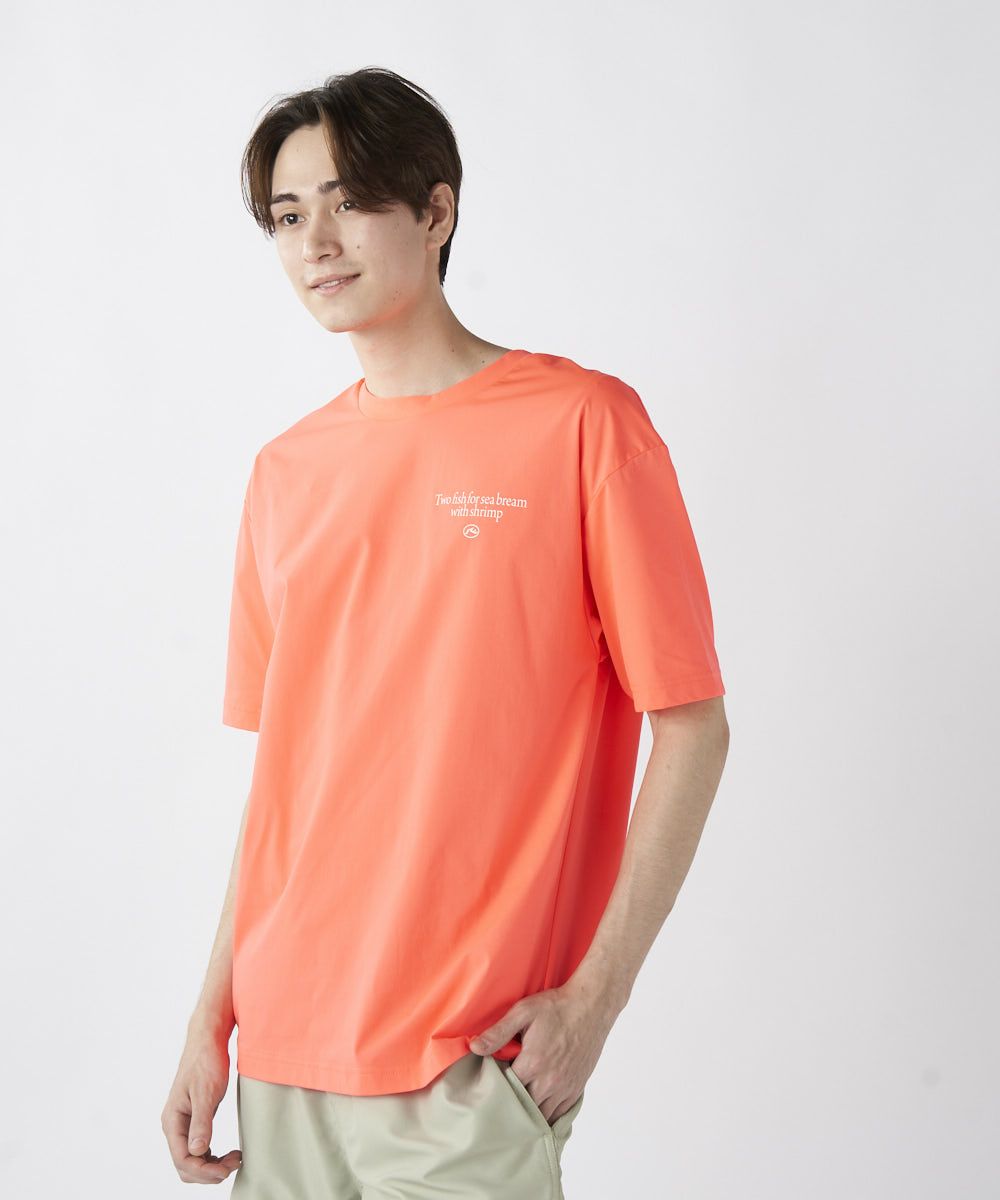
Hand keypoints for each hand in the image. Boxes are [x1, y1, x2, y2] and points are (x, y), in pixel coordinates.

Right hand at [161, 1026, 241, 1184]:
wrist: (208, 1040)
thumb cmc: (206, 1061)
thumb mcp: (206, 1091)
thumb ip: (201, 1122)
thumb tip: (197, 1151)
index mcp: (172, 1120)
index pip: (183, 1159)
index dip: (204, 1170)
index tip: (226, 1169)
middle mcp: (174, 1126)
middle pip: (185, 1165)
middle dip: (208, 1172)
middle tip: (234, 1163)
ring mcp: (184, 1124)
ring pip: (192, 1160)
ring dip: (211, 1166)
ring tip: (235, 1159)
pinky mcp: (195, 1120)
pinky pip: (198, 1149)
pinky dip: (211, 1157)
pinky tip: (226, 1154)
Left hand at [469, 982, 615, 1123]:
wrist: (591, 1005)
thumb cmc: (556, 1007)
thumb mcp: (523, 1012)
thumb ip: (498, 1032)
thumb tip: (474, 1048)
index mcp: (533, 1063)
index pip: (505, 1092)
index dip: (494, 1092)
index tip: (487, 1087)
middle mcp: (549, 1082)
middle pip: (523, 1110)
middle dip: (509, 1108)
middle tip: (497, 1103)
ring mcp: (565, 1088)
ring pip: (542, 1116)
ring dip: (528, 1115)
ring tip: (515, 1110)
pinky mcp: (577, 1088)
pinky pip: (560, 1114)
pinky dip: (548, 1116)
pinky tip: (538, 1111)